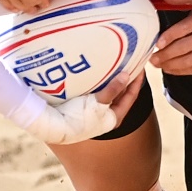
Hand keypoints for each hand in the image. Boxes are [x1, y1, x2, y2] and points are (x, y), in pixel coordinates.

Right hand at [26, 74, 143, 144]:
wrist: (51, 126)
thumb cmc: (77, 118)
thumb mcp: (98, 104)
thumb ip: (113, 90)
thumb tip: (126, 76)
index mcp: (113, 118)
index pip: (131, 97)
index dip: (136, 82)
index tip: (140, 67)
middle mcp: (105, 116)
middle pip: (120, 94)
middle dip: (124, 80)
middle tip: (129, 63)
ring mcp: (94, 112)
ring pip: (108, 92)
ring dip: (111, 80)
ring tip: (115, 64)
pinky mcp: (82, 106)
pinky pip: (96, 91)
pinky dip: (99, 82)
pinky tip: (98, 72)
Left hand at [149, 0, 191, 74]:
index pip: (182, 30)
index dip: (167, 38)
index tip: (156, 44)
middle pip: (182, 49)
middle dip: (164, 56)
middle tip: (151, 59)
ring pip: (188, 62)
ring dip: (171, 66)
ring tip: (159, 65)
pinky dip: (183, 71)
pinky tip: (173, 70)